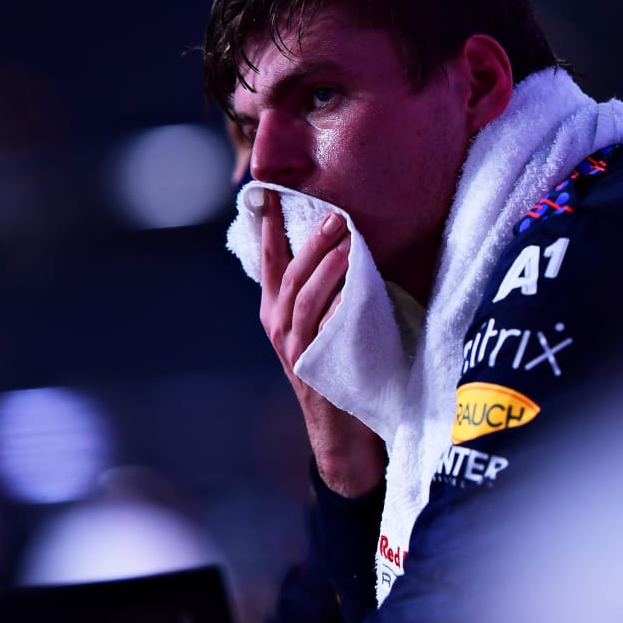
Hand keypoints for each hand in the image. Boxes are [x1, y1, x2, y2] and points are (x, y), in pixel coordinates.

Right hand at [260, 190, 384, 495]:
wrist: (342, 430)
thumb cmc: (340, 366)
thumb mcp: (325, 322)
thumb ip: (327, 288)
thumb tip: (347, 241)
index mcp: (277, 311)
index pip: (270, 259)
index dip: (269, 225)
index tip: (272, 191)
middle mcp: (278, 326)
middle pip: (288, 274)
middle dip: (308, 242)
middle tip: (332, 214)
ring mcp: (294, 348)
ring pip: (304, 299)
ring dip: (325, 268)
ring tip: (344, 242)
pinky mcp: (314, 366)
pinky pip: (323, 330)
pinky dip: (336, 306)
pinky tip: (352, 287)